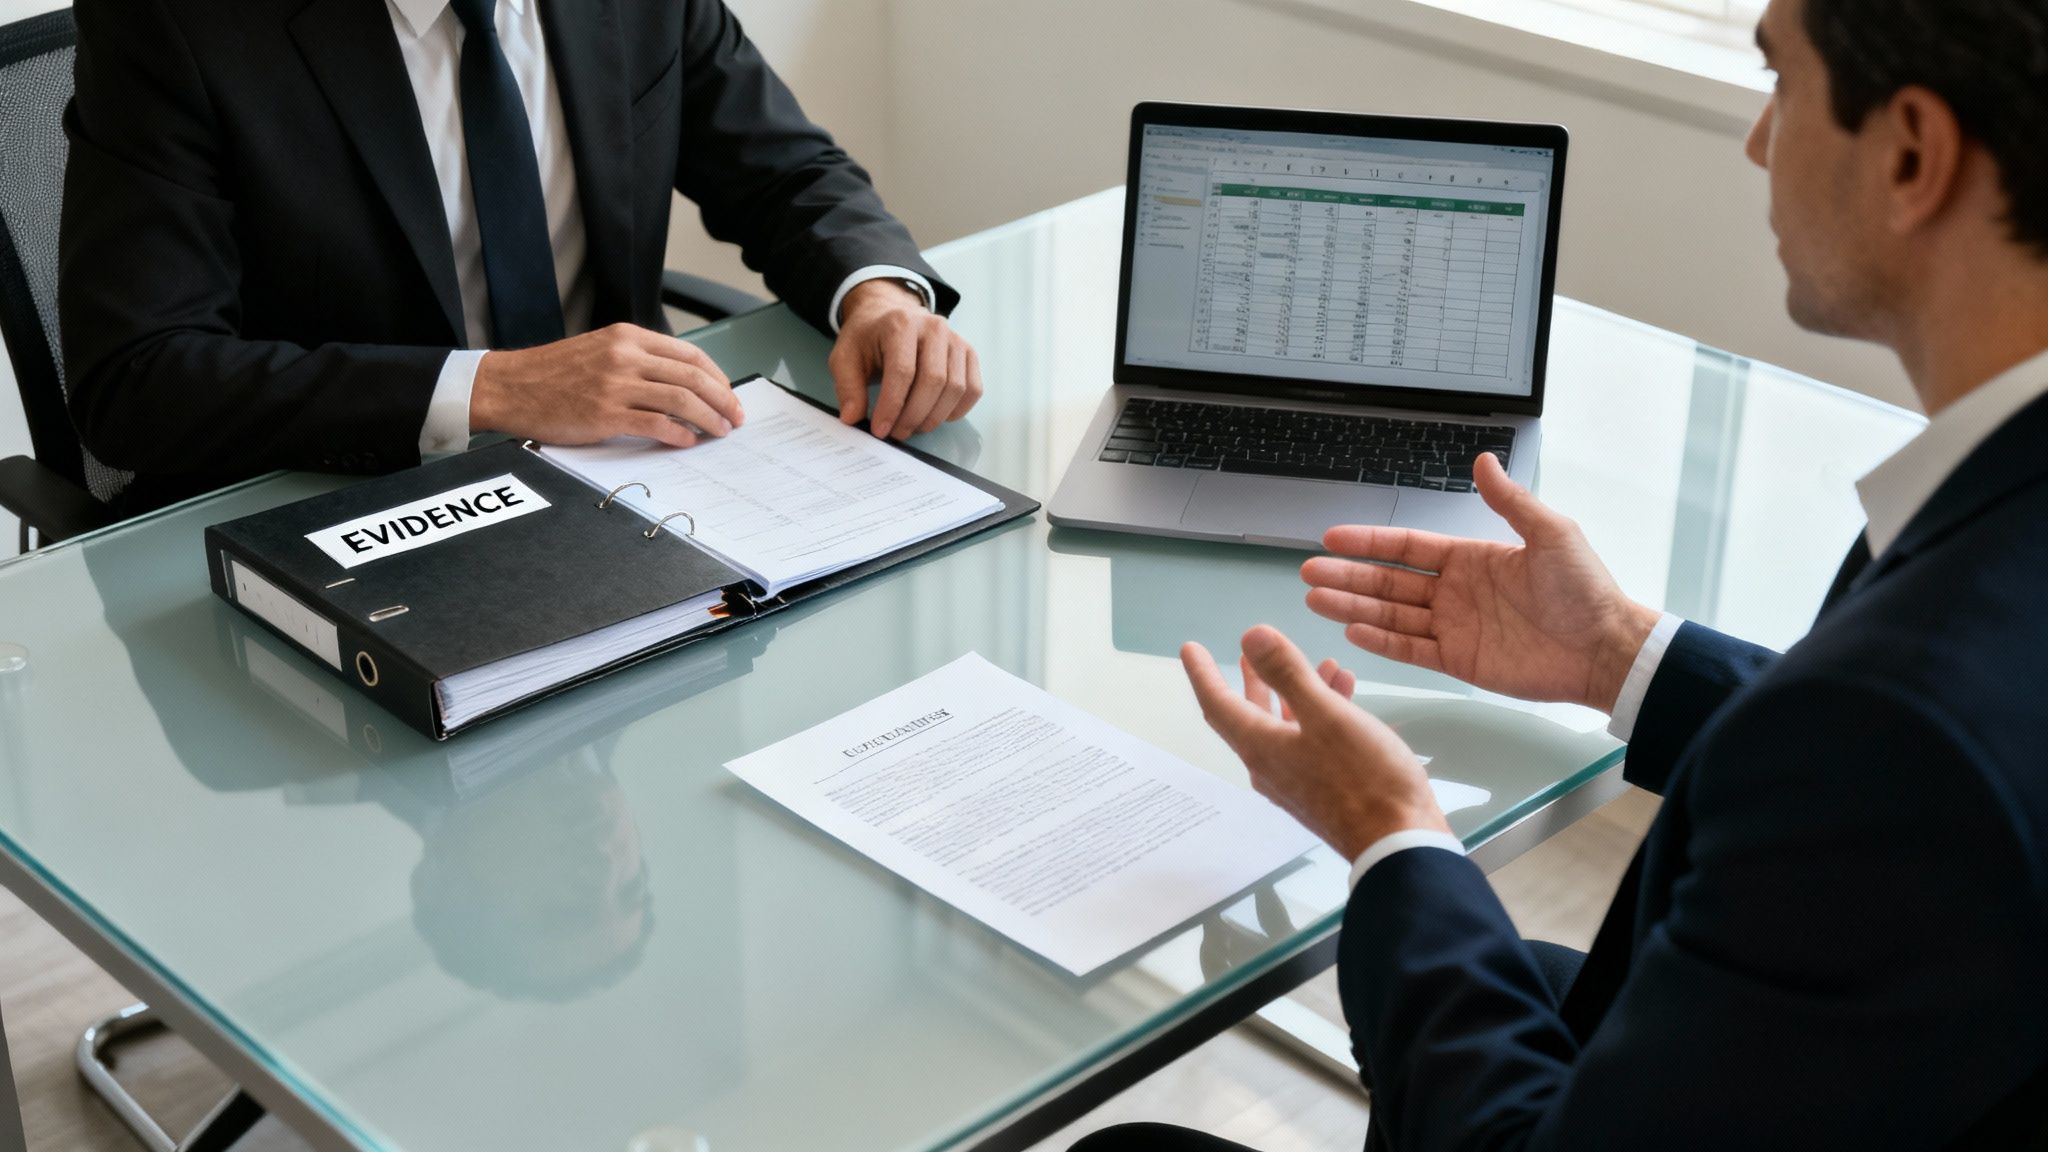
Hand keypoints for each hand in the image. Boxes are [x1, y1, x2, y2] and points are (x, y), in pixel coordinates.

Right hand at [470, 323, 741, 447]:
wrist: (509, 386)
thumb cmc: (552, 373)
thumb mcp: (600, 349)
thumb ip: (638, 359)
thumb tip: (679, 382)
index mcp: (628, 337)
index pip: (689, 355)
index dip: (717, 377)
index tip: (729, 394)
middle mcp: (626, 356)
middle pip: (693, 377)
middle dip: (723, 399)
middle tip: (736, 417)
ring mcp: (616, 385)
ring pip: (681, 400)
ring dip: (708, 419)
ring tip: (720, 431)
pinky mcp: (606, 414)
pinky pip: (657, 425)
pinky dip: (679, 434)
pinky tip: (687, 441)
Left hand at [829, 279, 982, 439]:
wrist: (891, 314)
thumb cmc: (869, 338)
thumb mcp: (845, 356)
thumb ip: (848, 387)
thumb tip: (852, 418)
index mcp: (901, 324)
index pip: (903, 371)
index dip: (892, 406)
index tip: (880, 430)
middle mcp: (934, 327)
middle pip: (934, 380)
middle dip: (914, 415)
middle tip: (896, 433)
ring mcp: (956, 339)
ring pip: (955, 388)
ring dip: (934, 417)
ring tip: (912, 427)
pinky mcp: (968, 353)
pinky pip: (973, 389)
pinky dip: (957, 410)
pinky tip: (936, 416)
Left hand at [1183, 626, 1447, 860]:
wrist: (1398, 844)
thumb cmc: (1365, 778)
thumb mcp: (1327, 715)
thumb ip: (1289, 673)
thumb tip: (1251, 636)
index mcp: (1261, 748)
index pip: (1217, 704)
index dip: (1202, 672)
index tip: (1190, 648)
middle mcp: (1270, 767)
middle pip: (1250, 715)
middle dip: (1252, 680)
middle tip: (1251, 653)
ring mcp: (1297, 782)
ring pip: (1287, 726)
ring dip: (1299, 693)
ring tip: (1324, 665)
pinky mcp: (1324, 791)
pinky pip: (1312, 742)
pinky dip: (1322, 715)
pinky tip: (1348, 697)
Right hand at [1301, 453, 1659, 711]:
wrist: (1606, 649)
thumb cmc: (1585, 590)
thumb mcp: (1551, 533)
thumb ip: (1511, 501)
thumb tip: (1484, 461)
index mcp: (1472, 558)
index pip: (1407, 547)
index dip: (1369, 543)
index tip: (1333, 538)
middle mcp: (1456, 592)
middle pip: (1388, 582)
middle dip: (1347, 577)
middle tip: (1309, 572)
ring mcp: (1455, 627)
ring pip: (1391, 615)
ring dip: (1353, 607)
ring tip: (1316, 600)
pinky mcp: (1461, 661)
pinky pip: (1411, 650)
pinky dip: (1381, 642)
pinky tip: (1353, 631)